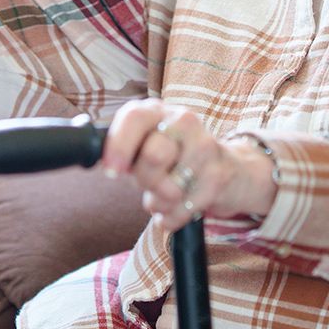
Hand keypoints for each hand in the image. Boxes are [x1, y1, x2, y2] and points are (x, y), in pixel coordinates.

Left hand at [98, 99, 276, 230]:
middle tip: (148, 182)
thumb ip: (123, 150)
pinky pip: (182, 210)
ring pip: (169, 189)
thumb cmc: (174, 158)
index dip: (119, 145)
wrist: (228, 169)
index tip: (112, 172)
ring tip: (165, 195)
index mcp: (158, 111)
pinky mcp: (219, 176)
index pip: (135, 117)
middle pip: (153, 156)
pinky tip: (178, 207)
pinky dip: (173, 217)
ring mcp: (205, 147)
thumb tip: (99, 160)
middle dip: (145, 180)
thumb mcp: (146, 145)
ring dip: (159, 203)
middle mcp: (184, 121)